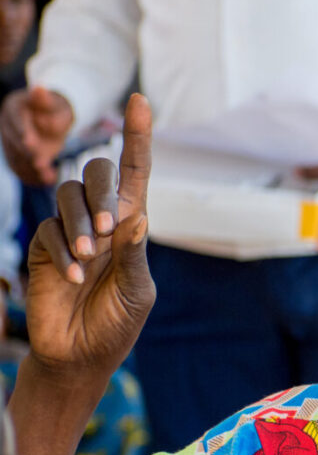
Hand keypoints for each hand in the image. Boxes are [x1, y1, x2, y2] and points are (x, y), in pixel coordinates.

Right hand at [0, 86, 74, 185]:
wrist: (52, 119)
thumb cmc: (55, 108)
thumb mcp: (55, 102)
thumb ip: (47, 100)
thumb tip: (39, 89)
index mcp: (13, 107)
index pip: (16, 120)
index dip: (23, 132)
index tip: (29, 142)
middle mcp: (7, 125)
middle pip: (15, 142)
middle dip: (28, 154)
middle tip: (41, 164)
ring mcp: (10, 142)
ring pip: (17, 157)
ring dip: (31, 169)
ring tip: (48, 177)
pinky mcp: (17, 155)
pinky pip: (22, 167)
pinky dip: (33, 176)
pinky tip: (48, 180)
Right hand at [25, 94, 153, 381]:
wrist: (81, 355)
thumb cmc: (117, 322)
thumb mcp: (137, 291)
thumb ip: (135, 254)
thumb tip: (137, 214)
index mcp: (132, 224)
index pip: (136, 172)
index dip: (138, 135)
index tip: (139, 98)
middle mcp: (100, 219)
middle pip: (99, 172)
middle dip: (104, 193)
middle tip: (108, 229)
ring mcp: (69, 230)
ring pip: (68, 195)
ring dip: (79, 223)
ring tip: (90, 259)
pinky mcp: (42, 247)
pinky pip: (47, 230)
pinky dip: (62, 251)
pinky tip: (74, 278)